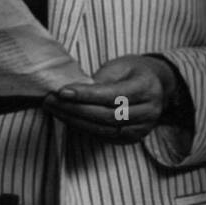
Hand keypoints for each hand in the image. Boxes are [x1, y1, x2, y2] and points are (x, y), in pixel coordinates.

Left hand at [44, 55, 175, 143]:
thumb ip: (99, 80)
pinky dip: (84, 128)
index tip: (62, 91)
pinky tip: (68, 119)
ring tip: (54, 110)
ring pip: (104, 129)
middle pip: (107, 115)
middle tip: (50, 101)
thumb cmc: (132, 71)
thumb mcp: (118, 66)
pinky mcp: (133, 138)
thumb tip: (71, 92)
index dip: (85, 95)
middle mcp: (149, 110)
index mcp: (146, 87)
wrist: (155, 84)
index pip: (112, 95)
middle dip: (75, 109)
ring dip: (75, 121)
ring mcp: (143, 128)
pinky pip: (105, 136)